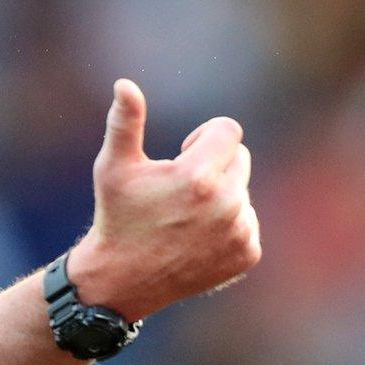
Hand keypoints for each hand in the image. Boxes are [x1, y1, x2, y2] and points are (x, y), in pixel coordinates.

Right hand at [64, 79, 260, 319]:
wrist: (123, 279)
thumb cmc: (117, 216)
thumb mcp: (115, 167)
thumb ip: (125, 122)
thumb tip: (125, 84)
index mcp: (198, 177)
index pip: (229, 131)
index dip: (204, 137)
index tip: (184, 153)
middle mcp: (227, 205)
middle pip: (240, 159)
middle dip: (214, 166)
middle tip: (180, 189)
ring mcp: (240, 232)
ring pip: (242, 192)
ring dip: (221, 196)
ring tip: (186, 218)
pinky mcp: (247, 254)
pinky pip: (249, 221)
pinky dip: (229, 225)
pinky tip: (198, 238)